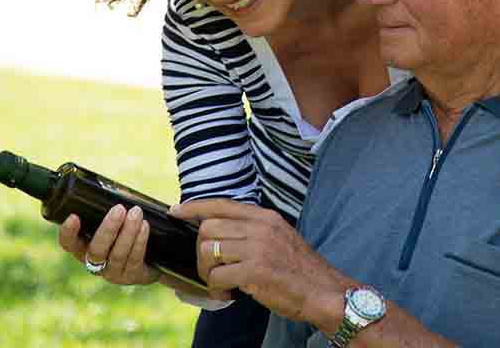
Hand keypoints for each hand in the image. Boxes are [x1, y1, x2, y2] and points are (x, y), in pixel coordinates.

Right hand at [58, 204, 159, 284]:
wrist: (153, 256)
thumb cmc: (127, 230)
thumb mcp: (115, 219)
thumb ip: (110, 207)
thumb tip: (112, 185)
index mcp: (85, 248)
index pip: (69, 245)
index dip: (68, 233)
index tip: (73, 216)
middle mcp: (95, 264)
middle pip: (95, 251)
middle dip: (108, 229)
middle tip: (119, 208)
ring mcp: (114, 272)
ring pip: (117, 255)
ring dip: (128, 232)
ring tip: (137, 212)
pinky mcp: (133, 276)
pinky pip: (134, 260)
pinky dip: (140, 241)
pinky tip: (145, 227)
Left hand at [170, 199, 343, 321]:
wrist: (322, 290)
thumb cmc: (298, 267)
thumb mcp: (279, 236)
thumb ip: (254, 229)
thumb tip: (221, 230)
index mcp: (264, 216)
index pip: (221, 204)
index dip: (195, 207)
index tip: (177, 210)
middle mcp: (259, 227)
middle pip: (208, 228)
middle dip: (201, 251)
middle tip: (211, 268)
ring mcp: (257, 248)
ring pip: (208, 251)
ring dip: (207, 271)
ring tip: (219, 283)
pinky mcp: (254, 272)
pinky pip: (216, 276)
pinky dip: (216, 289)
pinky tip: (227, 294)